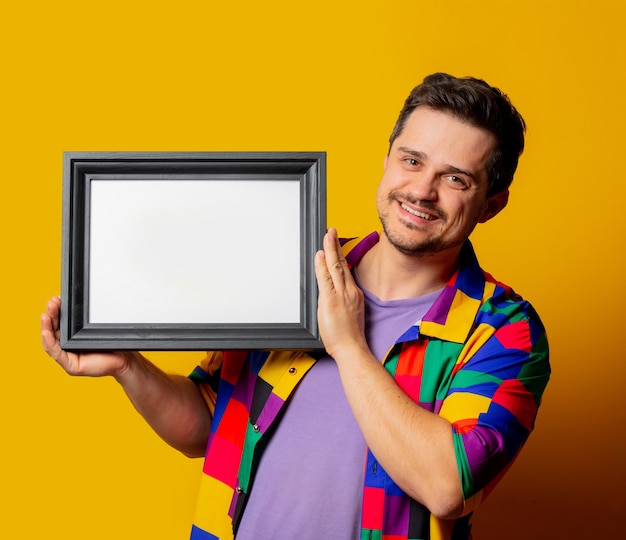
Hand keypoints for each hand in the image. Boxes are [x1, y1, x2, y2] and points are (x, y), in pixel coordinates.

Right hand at [41, 296, 132, 376]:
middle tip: (51, 303)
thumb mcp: (95, 328)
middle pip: (53, 330)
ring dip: (46, 327)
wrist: (124, 359)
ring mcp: (67, 356)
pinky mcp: (71, 366)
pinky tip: (46, 333)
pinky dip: (49, 343)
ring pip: (51, 341)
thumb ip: (84, 319)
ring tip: (45, 315)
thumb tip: (76, 300)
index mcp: (71, 336)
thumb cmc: (110, 343)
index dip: (57, 310)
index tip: (57, 298)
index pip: (60, 322)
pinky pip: (57, 354)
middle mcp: (66, 346)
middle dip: (50, 315)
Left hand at [314, 228, 367, 358]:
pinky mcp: (331, 300)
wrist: (352, 348)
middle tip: (331, 231)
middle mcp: (349, 291)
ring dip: (330, 249)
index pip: (346, 270)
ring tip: (327, 235)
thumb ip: (343, 299)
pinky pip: (325, 278)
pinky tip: (320, 255)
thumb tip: (332, 292)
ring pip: (335, 267)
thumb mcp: (351, 313)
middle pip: (342, 263)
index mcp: (354, 294)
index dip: (340, 255)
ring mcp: (341, 295)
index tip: (336, 244)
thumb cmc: (350, 336)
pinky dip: (322, 265)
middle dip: (336, 246)